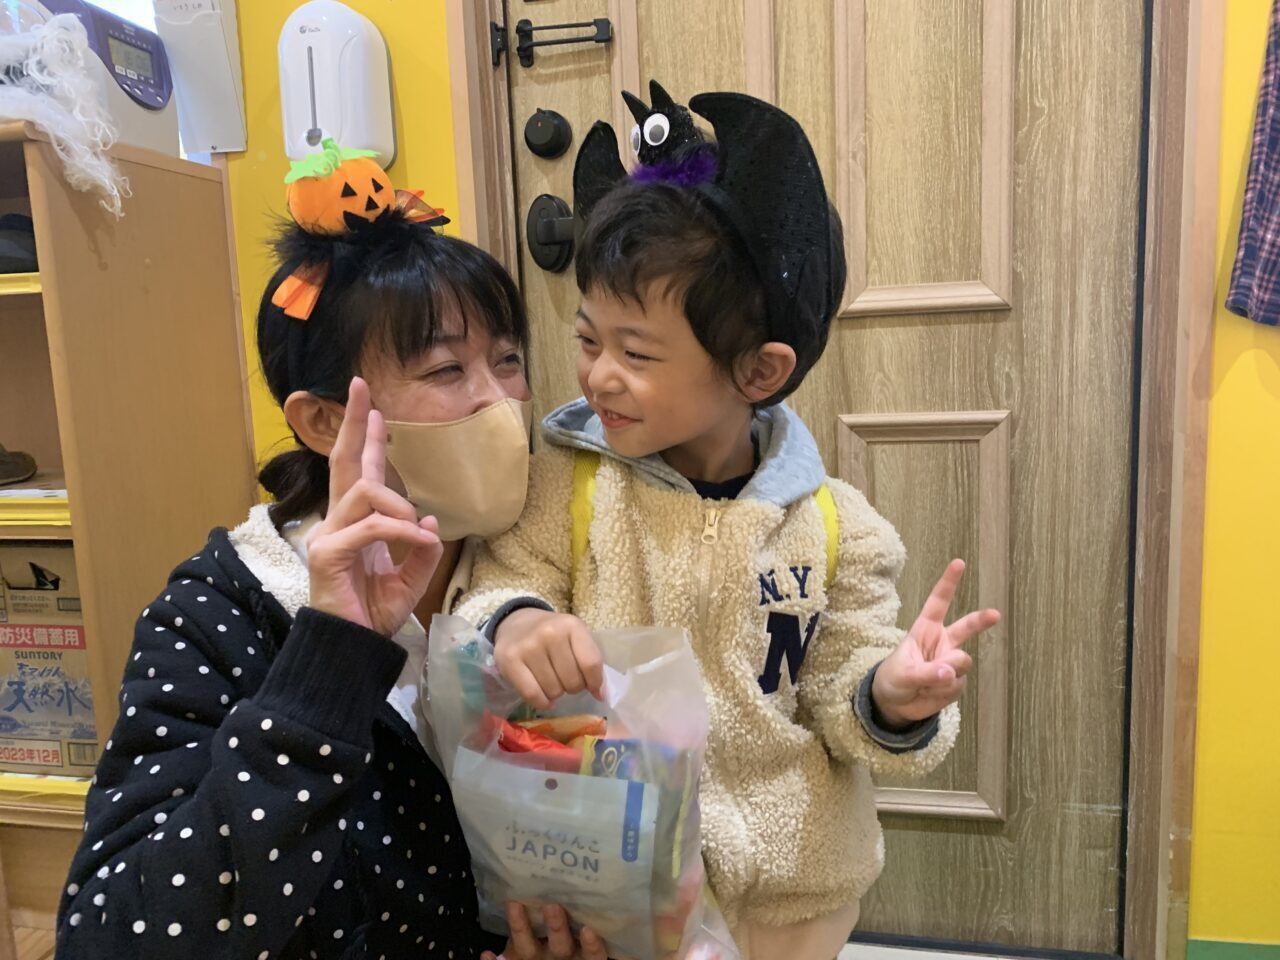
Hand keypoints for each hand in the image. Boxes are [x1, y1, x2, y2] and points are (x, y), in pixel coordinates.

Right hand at [307, 377, 442, 635]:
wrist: (353, 649)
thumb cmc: (374, 614)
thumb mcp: (411, 579)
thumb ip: (421, 550)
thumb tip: (429, 522)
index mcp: (356, 524)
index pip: (358, 471)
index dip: (364, 437)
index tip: (372, 405)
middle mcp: (338, 522)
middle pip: (343, 462)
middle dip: (353, 424)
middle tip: (360, 389)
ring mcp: (328, 536)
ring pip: (365, 491)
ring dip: (399, 505)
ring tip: (414, 528)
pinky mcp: (327, 554)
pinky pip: (370, 526)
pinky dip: (397, 530)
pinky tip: (413, 540)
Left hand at [480, 903, 607, 959]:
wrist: (545, 957)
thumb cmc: (570, 939)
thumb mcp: (582, 935)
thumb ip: (586, 916)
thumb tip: (601, 885)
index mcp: (580, 955)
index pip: (592, 956)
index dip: (592, 947)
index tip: (589, 929)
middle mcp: (560, 959)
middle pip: (561, 948)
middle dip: (556, 928)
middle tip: (551, 906)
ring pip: (529, 949)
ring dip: (521, 928)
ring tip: (513, 904)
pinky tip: (485, 954)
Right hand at [494, 609, 603, 708]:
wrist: (517, 624)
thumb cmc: (553, 636)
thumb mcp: (575, 638)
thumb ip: (590, 662)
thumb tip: (601, 695)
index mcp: (572, 625)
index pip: (591, 663)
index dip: (595, 682)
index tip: (594, 689)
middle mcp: (550, 633)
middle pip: (573, 681)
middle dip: (573, 687)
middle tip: (565, 679)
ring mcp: (528, 646)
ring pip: (553, 691)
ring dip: (556, 693)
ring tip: (551, 681)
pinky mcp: (510, 660)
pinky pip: (533, 695)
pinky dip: (542, 702)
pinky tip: (543, 696)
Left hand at [871, 559, 1000, 726]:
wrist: (895, 704)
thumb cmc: (894, 679)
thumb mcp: (903, 674)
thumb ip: (926, 672)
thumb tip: (950, 673)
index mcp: (925, 630)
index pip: (938, 602)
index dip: (948, 583)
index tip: (959, 563)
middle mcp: (942, 642)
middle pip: (966, 627)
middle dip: (981, 620)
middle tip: (995, 614)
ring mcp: (951, 662)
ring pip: (962, 663)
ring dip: (946, 675)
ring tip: (925, 684)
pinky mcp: (957, 682)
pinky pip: (958, 685)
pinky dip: (944, 692)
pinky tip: (931, 693)